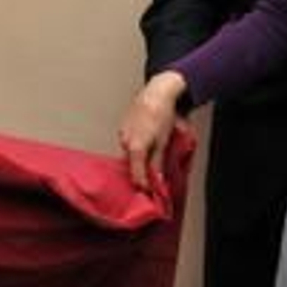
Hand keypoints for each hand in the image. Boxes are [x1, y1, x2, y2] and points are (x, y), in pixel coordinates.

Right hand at [117, 71, 185, 190]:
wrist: (156, 94)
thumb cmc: (162, 117)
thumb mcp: (164, 142)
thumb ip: (157, 163)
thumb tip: (157, 180)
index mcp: (136, 148)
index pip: (136, 174)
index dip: (142, 185)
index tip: (148, 192)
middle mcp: (125, 142)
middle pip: (131, 164)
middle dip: (140, 171)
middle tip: (150, 177)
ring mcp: (122, 133)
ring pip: (129, 152)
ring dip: (137, 157)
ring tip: (149, 156)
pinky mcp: (122, 126)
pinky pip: (127, 142)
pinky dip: (134, 146)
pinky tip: (144, 141)